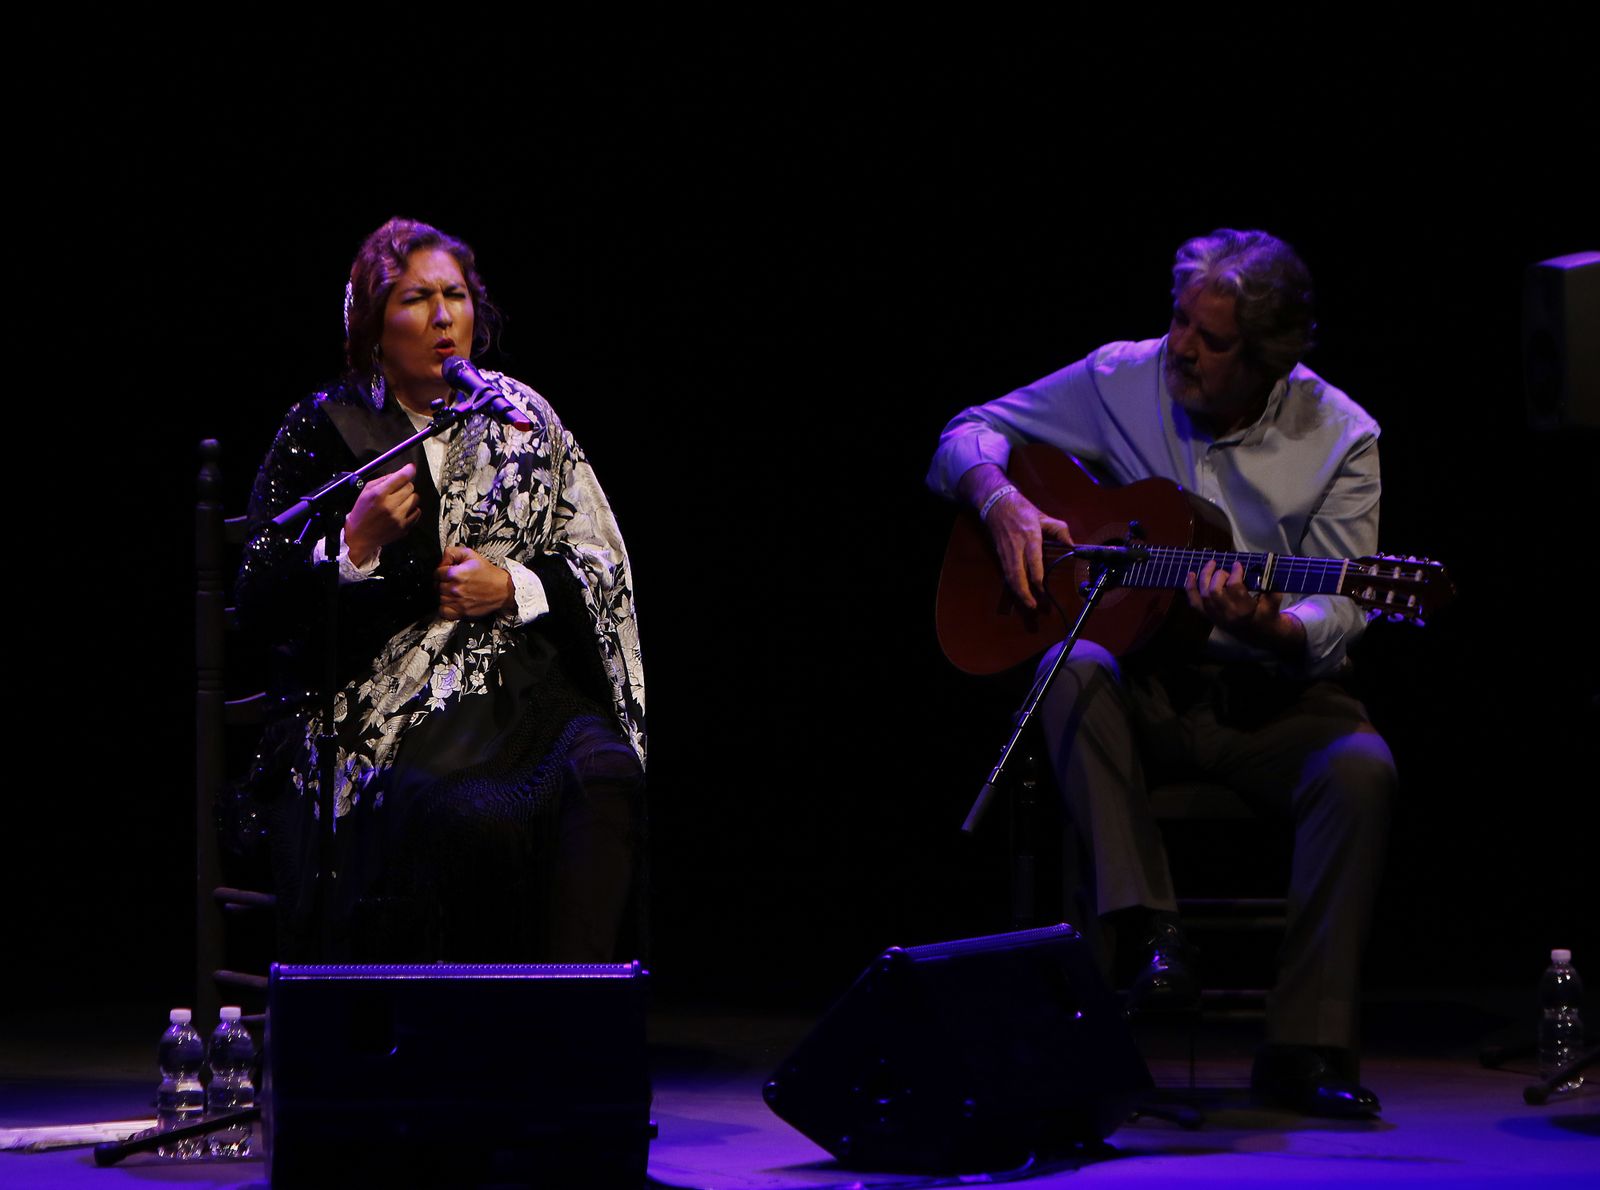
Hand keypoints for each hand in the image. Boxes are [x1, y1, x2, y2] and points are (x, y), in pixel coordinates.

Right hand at [345, 463, 419, 567]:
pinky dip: (412, 510)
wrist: (360, 537)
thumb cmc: (362, 512)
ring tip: (399, 502)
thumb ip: (383, 480)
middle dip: (405, 486)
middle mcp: (390, 506)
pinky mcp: (404, 528)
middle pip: (410, 487)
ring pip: (415, 499)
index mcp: (378, 495)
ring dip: (409, 498)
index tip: (411, 468)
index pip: (400, 478)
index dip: (408, 470)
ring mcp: (398, 518)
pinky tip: (402, 511)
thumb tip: (401, 472)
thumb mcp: (366, 491)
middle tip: (397, 491)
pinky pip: (417, 512)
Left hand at [435, 545, 515, 619]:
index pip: (436, 573)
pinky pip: (444, 611)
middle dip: (443, 582)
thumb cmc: (488, 573)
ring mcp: (458, 601)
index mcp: (455, 573)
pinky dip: (445, 607)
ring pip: (440, 598)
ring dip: (445, 594)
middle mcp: (455, 588)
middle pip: (437, 586)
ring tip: (455, 591)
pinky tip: (452, 602)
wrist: (503, 589)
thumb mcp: (471, 554)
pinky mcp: (462, 611)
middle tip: (453, 581)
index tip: (448, 572)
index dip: (442, 571)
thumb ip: (452, 552)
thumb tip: (442, 560)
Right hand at [984, 491, 1074, 611]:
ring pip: (1010, 577)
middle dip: (1025, 594)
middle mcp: (1017, 548)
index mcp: (1030, 537)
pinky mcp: (1000, 555)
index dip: (1038, 580)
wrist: (997, 505)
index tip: (1043, 591)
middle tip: (1033, 606)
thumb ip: (1060, 531)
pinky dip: (1012, 585)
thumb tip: (1072, 546)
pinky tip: (1019, 593)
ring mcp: (1007, 552)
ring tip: (1028, 604)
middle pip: (1018, 576)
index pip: (1033, 564)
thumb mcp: (1044, 517)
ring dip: (1018, 593)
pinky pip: (1006, 573)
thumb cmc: (1023, 511)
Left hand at [1185, 560, 1303, 653]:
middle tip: (1226, 570)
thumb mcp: (1274, 599)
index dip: (1235, 572)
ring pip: (1203, 595)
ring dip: (1204, 577)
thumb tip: (1261, 565)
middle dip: (1219, 575)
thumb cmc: (1267, 613)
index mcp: (1245, 610)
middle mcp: (1227, 614)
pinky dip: (1190, 587)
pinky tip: (1191, 574)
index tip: (1237, 564)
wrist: (1260, 634)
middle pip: (1214, 591)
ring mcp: (1216, 616)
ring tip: (1211, 564)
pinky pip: (1194, 602)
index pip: (1234, 587)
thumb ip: (1269, 583)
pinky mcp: (1209, 616)